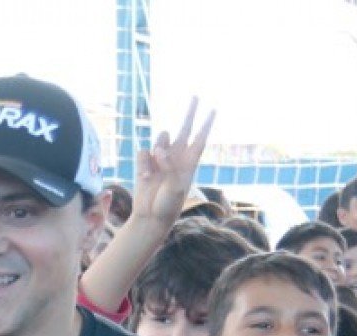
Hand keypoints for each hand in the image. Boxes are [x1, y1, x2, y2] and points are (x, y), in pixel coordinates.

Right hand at [128, 99, 214, 231]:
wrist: (150, 217)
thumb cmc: (167, 205)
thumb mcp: (175, 187)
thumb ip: (170, 165)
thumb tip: (159, 150)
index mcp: (189, 163)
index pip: (200, 138)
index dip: (206, 124)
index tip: (213, 110)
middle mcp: (177, 157)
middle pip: (185, 129)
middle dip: (190, 113)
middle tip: (196, 96)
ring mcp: (161, 159)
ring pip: (161, 138)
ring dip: (158, 148)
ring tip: (156, 169)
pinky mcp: (146, 163)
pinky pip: (143, 152)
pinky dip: (143, 164)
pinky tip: (146, 178)